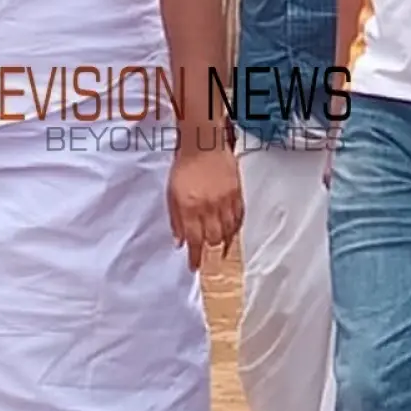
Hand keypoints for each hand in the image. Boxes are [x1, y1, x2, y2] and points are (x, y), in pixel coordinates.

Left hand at [167, 146, 242, 270]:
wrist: (203, 144)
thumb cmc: (184, 166)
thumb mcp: (172, 194)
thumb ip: (175, 219)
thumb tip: (178, 241)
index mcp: (189, 207)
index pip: (194, 240)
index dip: (195, 257)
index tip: (194, 266)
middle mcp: (208, 207)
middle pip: (213, 239)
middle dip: (210, 253)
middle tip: (209, 261)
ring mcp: (224, 201)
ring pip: (227, 231)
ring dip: (223, 244)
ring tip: (220, 251)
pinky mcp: (237, 194)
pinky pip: (239, 218)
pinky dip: (235, 229)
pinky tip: (231, 234)